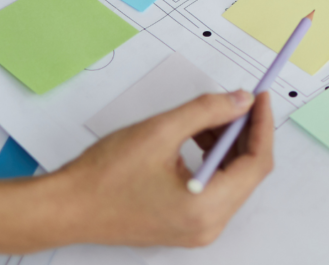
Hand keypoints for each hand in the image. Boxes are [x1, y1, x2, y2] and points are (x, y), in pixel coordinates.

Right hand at [49, 91, 273, 247]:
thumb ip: (207, 111)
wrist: (67, 208)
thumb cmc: (104, 176)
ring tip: (210, 116)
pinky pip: (214, 190)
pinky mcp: (185, 226)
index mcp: (205, 207)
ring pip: (231, 181)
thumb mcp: (161, 130)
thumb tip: (241, 101)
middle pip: (247, 174)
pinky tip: (196, 137)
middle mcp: (207, 226)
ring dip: (227, 146)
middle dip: (244, 134)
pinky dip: (212, 162)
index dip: (261, 126)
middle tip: (237, 101)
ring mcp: (196, 230)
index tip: (260, 98)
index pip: (255, 164)